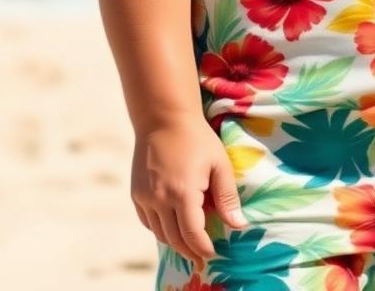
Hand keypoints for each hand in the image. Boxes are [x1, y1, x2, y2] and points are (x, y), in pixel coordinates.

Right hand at [130, 113, 245, 268]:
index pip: (192, 235)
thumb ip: (228, 196)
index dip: (203, 248)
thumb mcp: (219, 164)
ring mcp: (145, 197)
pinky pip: (148, 221)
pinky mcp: (136, 193)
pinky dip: (160, 229)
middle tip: (201, 256)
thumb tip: (239, 225)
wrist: (164, 118)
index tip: (212, 254)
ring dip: (174, 242)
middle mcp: (160, 199)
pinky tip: (171, 227)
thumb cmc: (197, 139)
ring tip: (189, 244)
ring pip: (159, 233)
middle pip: (174, 239)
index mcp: (183, 193)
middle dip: (189, 250)